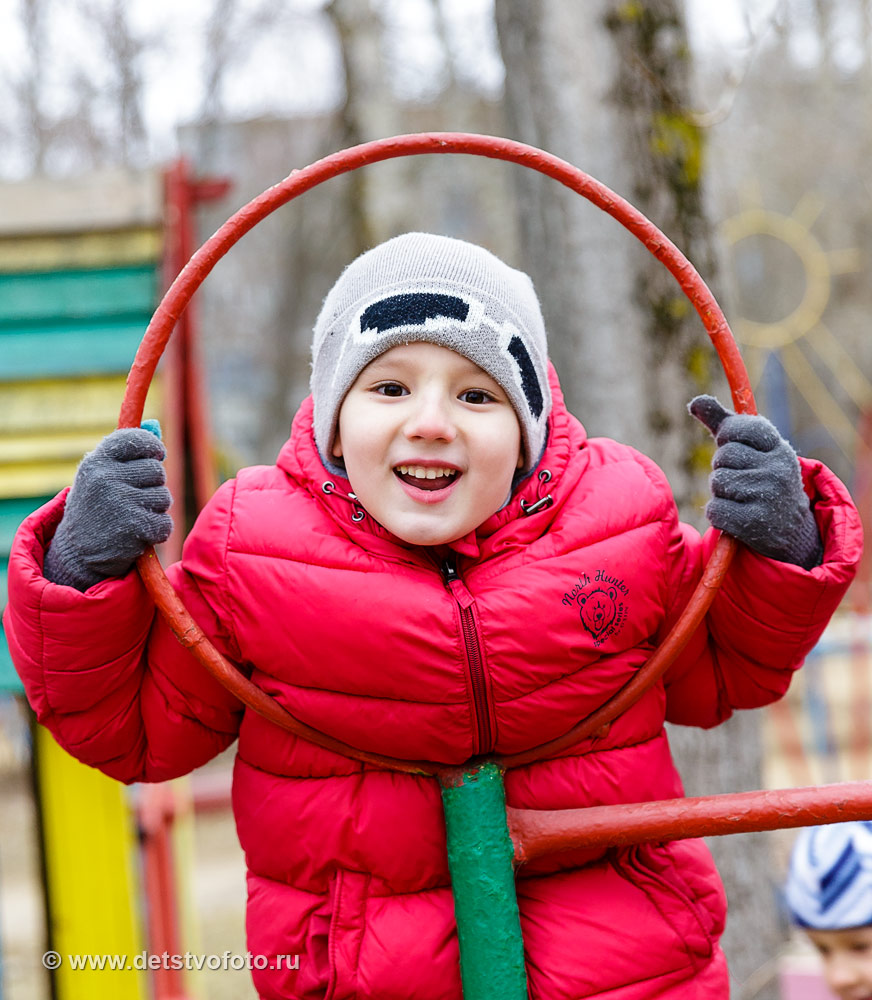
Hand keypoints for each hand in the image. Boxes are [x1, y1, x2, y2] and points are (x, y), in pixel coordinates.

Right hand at [44, 426, 172, 590]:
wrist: (76, 554)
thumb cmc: (95, 508)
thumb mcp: (101, 476)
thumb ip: (127, 453)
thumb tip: (155, 426)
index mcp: (96, 462)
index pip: (135, 439)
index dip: (152, 446)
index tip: (157, 454)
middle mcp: (106, 478)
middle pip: (157, 470)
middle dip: (153, 486)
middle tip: (134, 499)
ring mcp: (120, 503)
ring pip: (164, 497)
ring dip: (155, 510)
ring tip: (131, 517)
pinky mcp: (134, 527)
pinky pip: (165, 523)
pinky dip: (157, 532)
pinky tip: (137, 534)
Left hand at [689, 395, 822, 569]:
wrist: (791, 529)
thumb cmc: (762, 480)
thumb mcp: (752, 449)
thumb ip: (724, 423)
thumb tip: (695, 401)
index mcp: (778, 448)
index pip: (739, 427)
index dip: (727, 436)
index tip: (732, 445)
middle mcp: (778, 469)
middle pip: (723, 456)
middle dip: (723, 468)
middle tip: (742, 480)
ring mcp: (769, 495)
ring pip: (717, 482)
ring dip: (721, 492)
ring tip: (742, 498)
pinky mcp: (755, 522)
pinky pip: (715, 510)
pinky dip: (719, 514)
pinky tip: (737, 517)